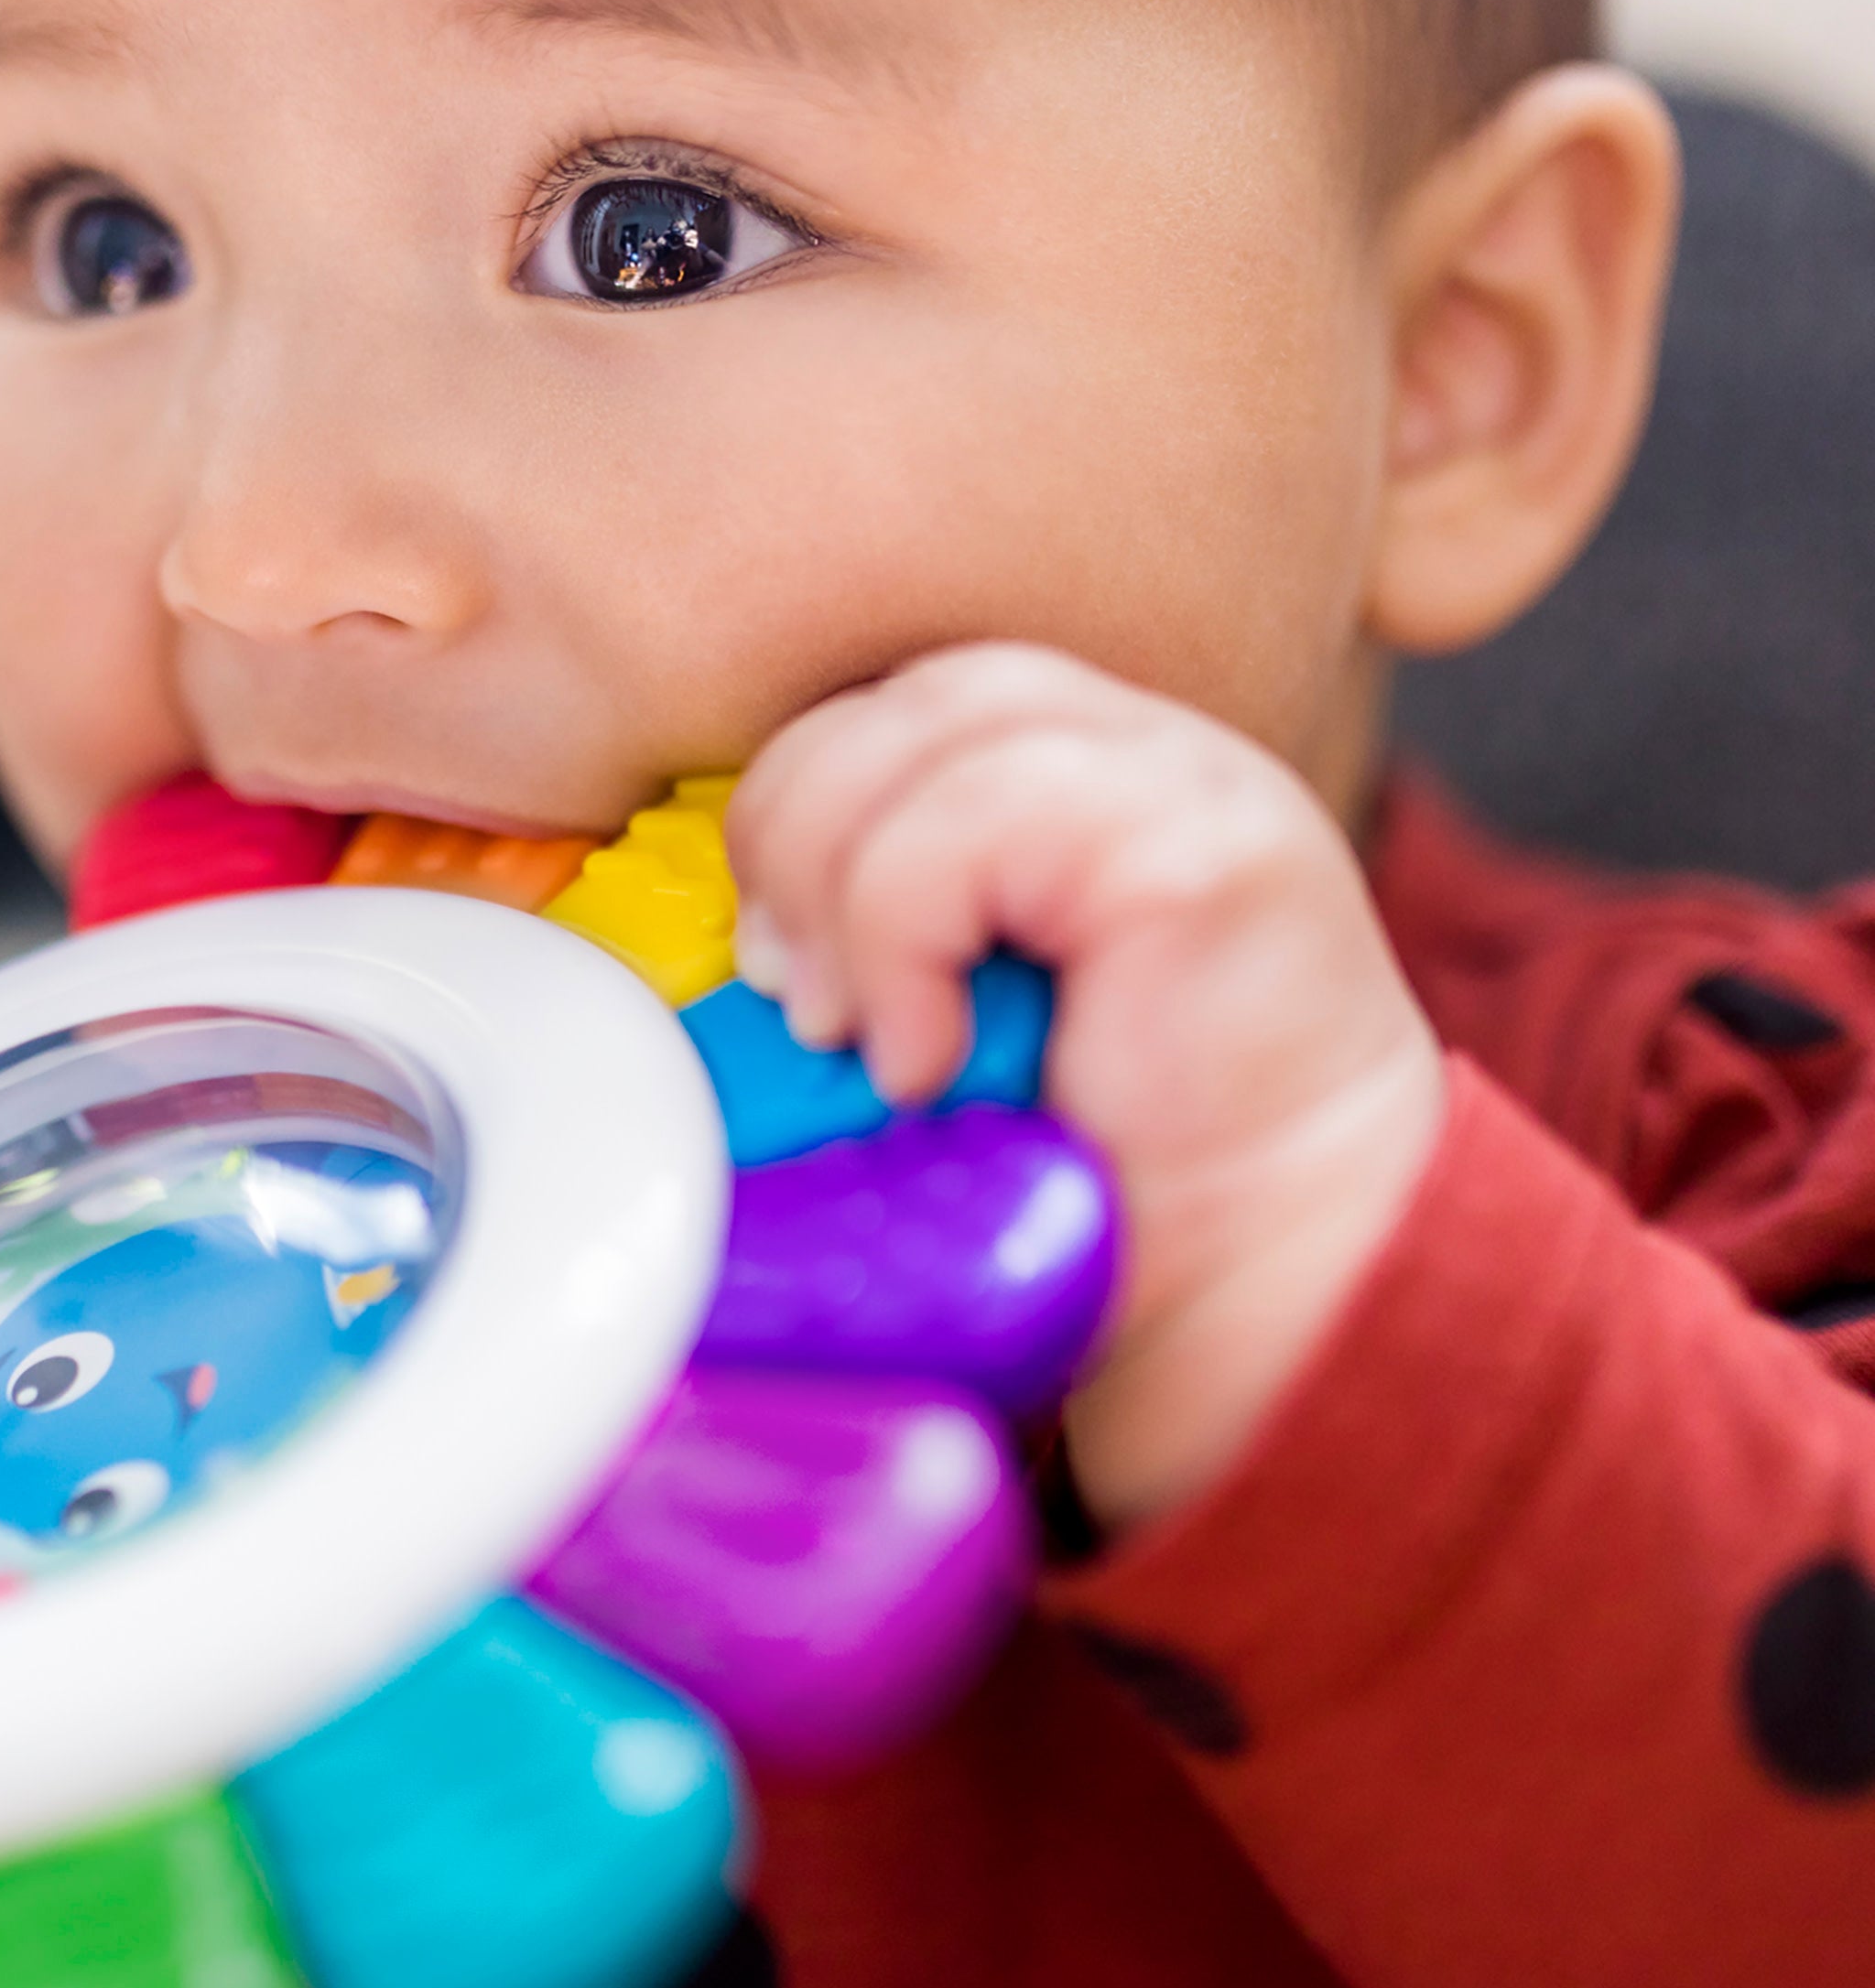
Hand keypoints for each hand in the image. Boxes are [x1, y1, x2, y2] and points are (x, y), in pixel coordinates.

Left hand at [728, 646, 1446, 1532]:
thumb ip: (864, 927)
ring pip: (915, 738)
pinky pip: (975, 823)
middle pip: (879, 704)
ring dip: (837, 895)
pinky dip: (902, 938)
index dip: (786, 808)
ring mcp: (1174, 773)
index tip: (761, 956)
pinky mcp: (1197, 839)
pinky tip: (924, 1053)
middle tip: (789, 999)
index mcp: (1058, 768)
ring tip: (853, 1035)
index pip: (873, 707)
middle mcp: (1122, 744)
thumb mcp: (946, 1015)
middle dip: (786, 843)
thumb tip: (710, 940)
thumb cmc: (1105, 1169)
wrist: (1277, 1283)